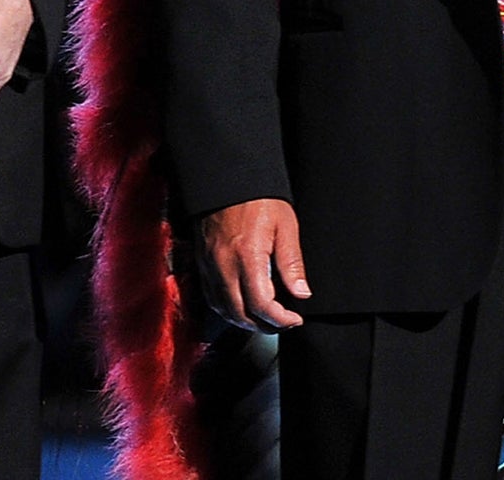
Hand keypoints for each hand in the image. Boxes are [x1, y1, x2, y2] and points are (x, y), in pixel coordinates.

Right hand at [199, 198, 311, 331]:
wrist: (226, 177)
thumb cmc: (257, 198)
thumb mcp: (285, 225)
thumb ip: (292, 262)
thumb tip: (301, 293)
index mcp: (247, 256)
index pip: (261, 305)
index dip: (280, 319)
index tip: (294, 318)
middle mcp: (224, 265)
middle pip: (240, 314)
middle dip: (264, 325)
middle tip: (283, 322)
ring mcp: (210, 265)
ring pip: (223, 309)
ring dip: (245, 321)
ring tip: (265, 318)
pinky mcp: (202, 262)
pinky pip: (211, 297)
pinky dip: (227, 309)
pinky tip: (241, 306)